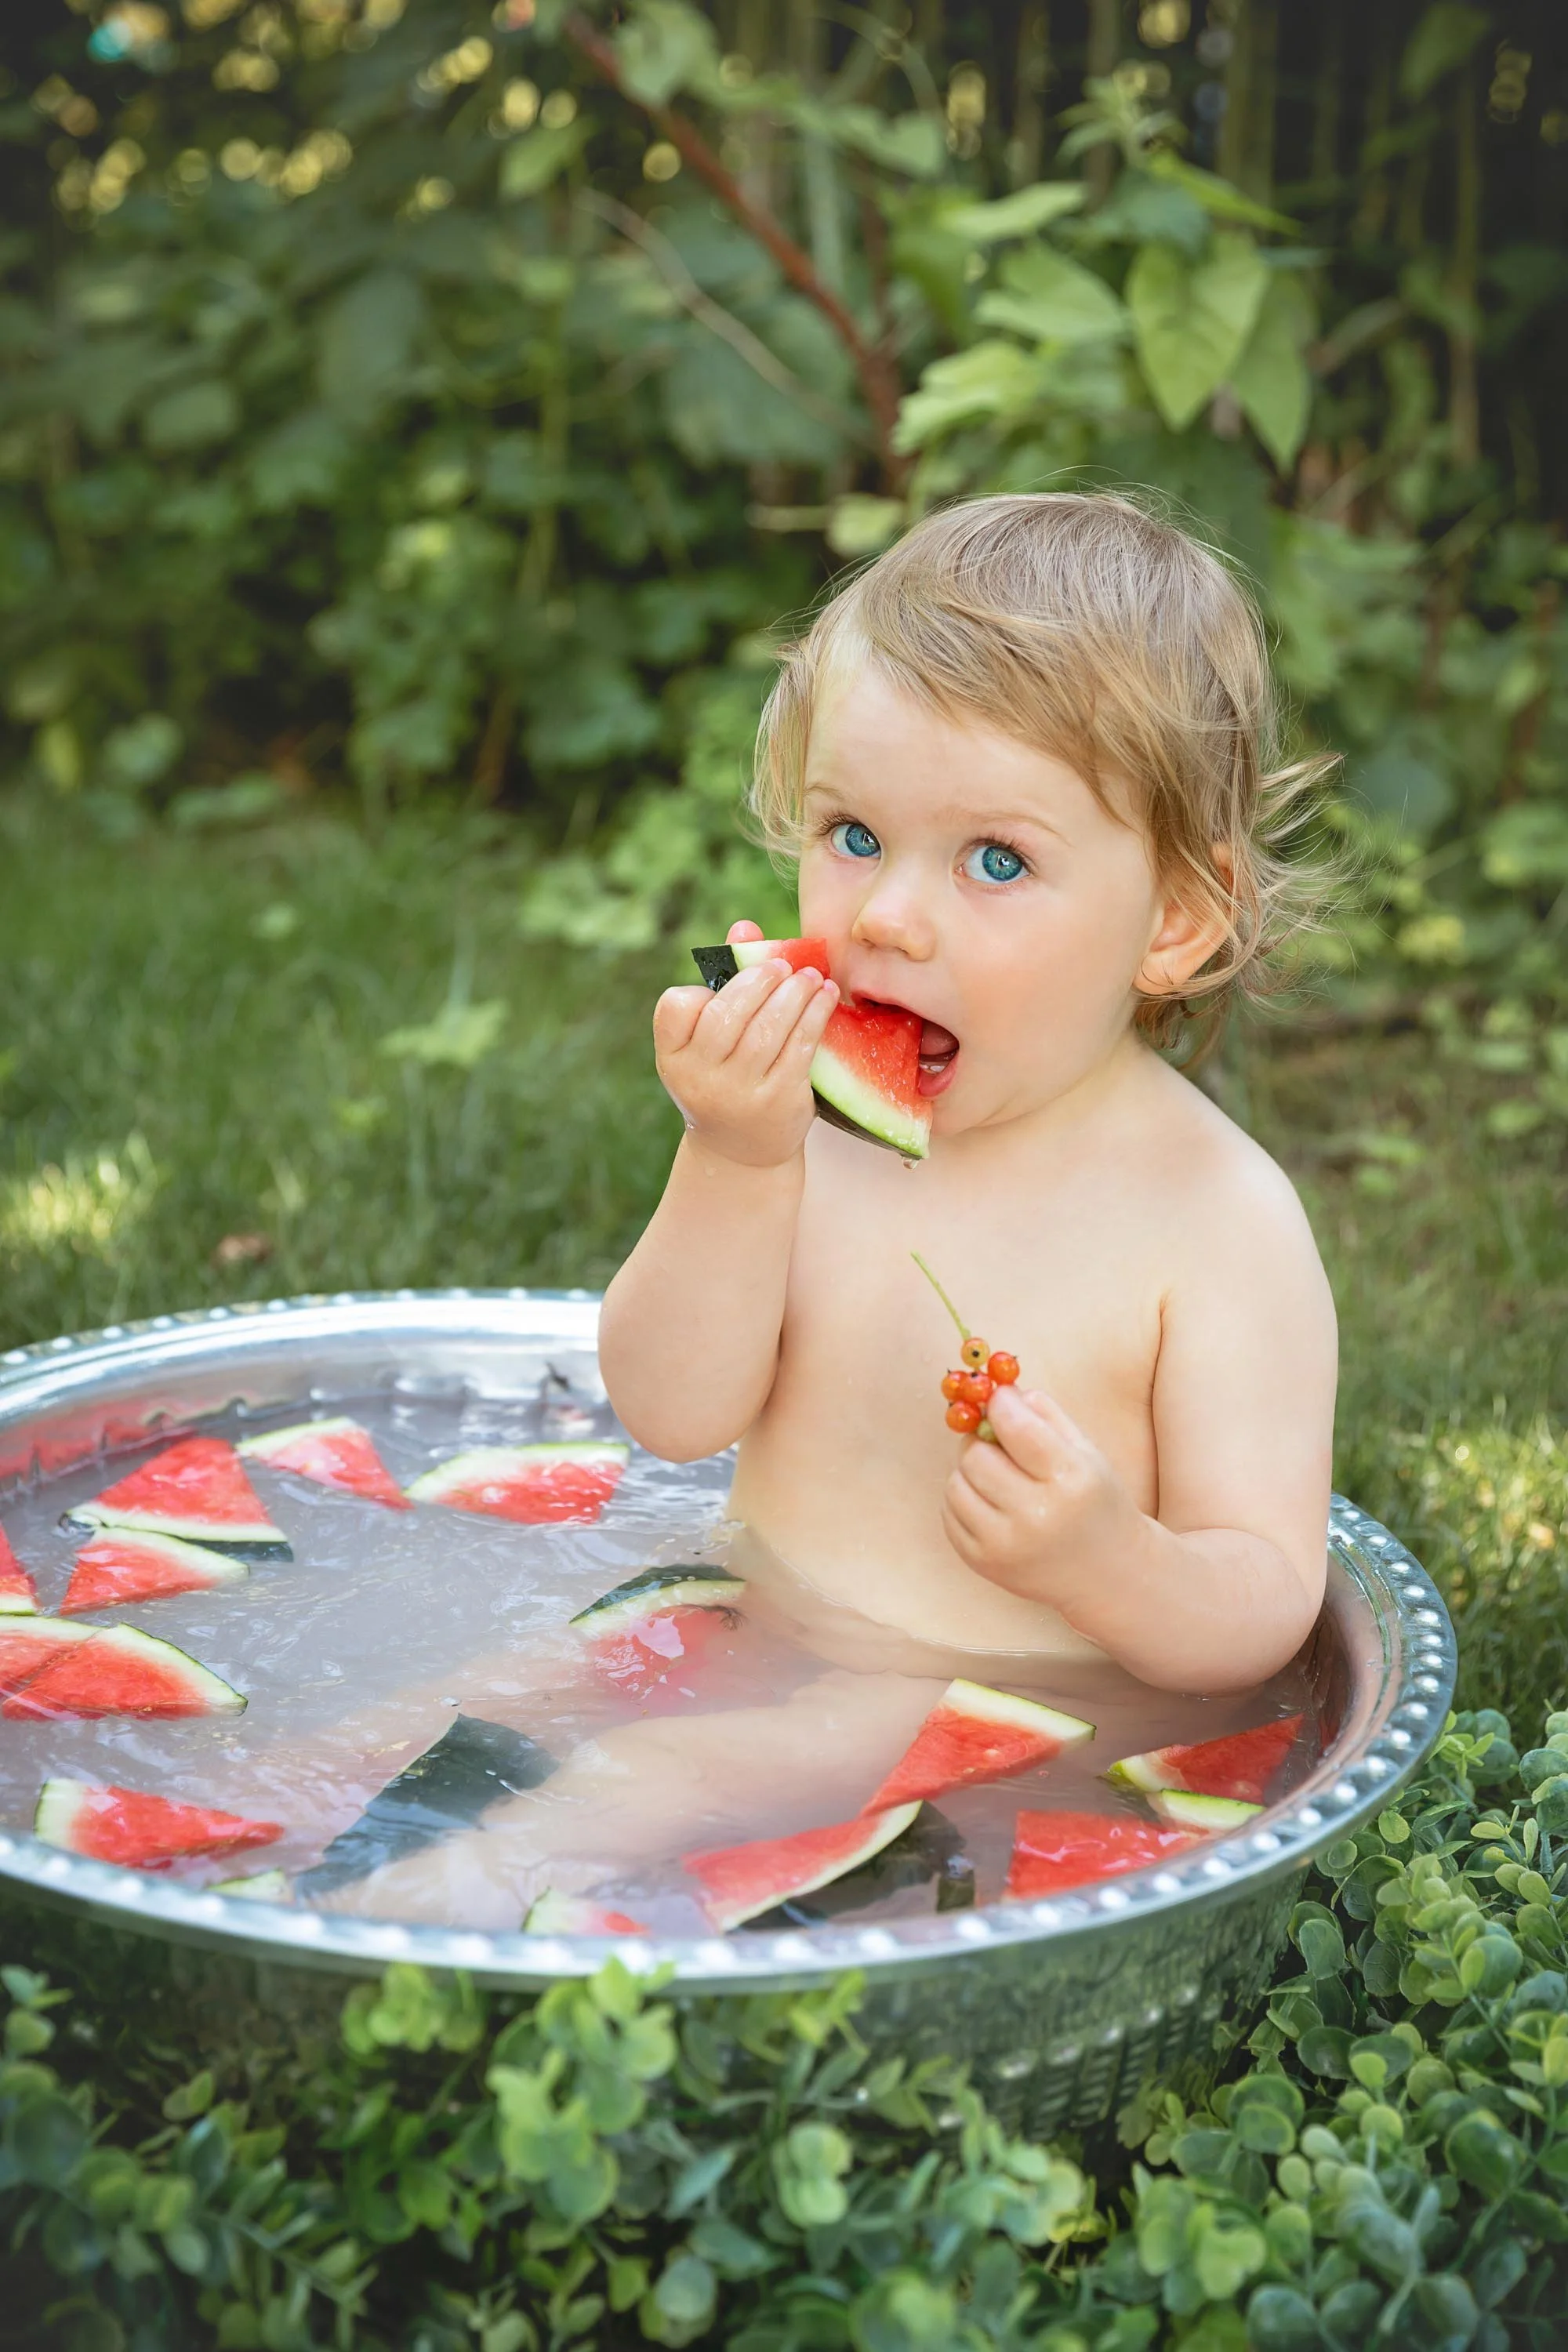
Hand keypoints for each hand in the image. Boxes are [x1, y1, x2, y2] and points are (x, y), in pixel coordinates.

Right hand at [654, 919, 837, 1168]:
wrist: (742, 1150)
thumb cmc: (724, 1078)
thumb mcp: (710, 1042)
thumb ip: (725, 981)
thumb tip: (745, 926)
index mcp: (673, 1058)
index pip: (675, 1008)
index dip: (699, 991)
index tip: (723, 985)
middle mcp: (700, 1078)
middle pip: (726, 1015)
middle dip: (757, 981)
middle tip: (781, 965)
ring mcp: (739, 1092)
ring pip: (768, 1029)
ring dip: (794, 993)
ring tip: (810, 976)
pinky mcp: (779, 1100)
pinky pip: (800, 1046)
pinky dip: (816, 1014)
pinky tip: (826, 996)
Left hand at [941, 1383, 1144, 1611]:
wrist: (1107, 1574)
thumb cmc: (1096, 1503)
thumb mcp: (1087, 1453)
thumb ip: (1047, 1416)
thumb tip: (1001, 1391)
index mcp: (1071, 1481)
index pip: (1017, 1429)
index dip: (1000, 1405)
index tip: (999, 1398)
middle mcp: (1037, 1516)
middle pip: (977, 1457)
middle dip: (983, 1440)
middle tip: (998, 1442)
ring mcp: (1006, 1545)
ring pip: (956, 1484)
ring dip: (970, 1472)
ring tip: (998, 1477)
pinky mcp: (984, 1563)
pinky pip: (950, 1514)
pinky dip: (965, 1500)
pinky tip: (991, 1503)